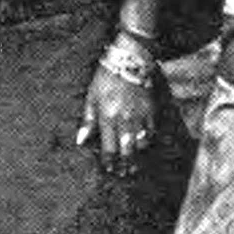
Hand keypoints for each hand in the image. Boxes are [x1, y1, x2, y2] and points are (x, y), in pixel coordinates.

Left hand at [76, 57, 153, 176]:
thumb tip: (81, 141)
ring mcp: (140, 116)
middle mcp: (125, 120)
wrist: (130, 60)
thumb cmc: (107, 78)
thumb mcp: (91, 97)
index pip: (109, 147)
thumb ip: (88, 121)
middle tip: (124, 173)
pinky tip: (145, 146)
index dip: (109, 161)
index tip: (109, 169)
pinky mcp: (151, 111)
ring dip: (137, 156)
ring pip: (141, 144)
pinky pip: (152, 132)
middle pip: (126, 150)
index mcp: (107, 117)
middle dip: (125, 164)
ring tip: (135, 164)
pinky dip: (148, 141)